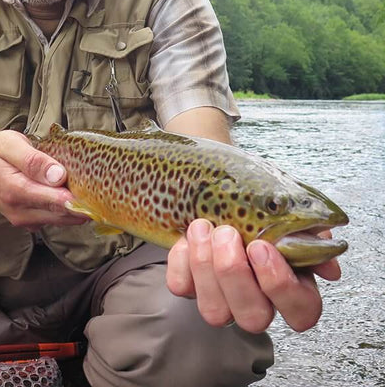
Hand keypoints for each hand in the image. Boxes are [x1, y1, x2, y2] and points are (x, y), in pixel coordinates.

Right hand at [0, 130, 86, 230]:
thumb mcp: (8, 145)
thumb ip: (32, 159)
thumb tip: (58, 174)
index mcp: (14, 188)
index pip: (51, 199)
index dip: (75, 198)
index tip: (94, 193)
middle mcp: (20, 210)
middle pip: (61, 213)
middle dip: (83, 203)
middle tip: (103, 191)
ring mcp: (26, 219)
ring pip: (62, 219)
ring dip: (80, 208)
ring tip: (94, 191)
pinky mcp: (32, 222)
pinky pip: (57, 220)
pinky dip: (70, 211)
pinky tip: (77, 196)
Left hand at [166, 219, 341, 332]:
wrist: (214, 190)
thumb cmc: (256, 203)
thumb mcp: (287, 207)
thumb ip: (311, 231)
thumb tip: (328, 267)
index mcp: (290, 285)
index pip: (301, 311)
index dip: (281, 285)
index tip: (261, 246)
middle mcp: (256, 301)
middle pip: (254, 318)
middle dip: (235, 273)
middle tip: (228, 233)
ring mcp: (221, 300)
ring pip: (215, 312)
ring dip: (205, 265)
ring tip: (204, 228)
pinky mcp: (189, 289)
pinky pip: (181, 288)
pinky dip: (181, 259)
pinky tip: (188, 236)